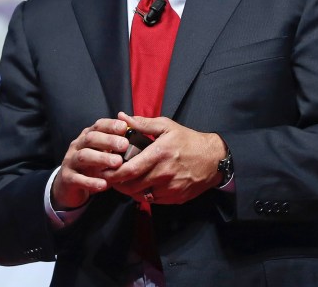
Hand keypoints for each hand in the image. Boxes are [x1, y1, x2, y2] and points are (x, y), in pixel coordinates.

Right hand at [50, 118, 130, 210]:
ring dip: (101, 158)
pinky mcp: (67, 178)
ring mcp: (71, 161)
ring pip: (84, 156)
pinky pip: (77, 179)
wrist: (69, 186)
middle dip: (108, 140)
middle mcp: (78, 145)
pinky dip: (91, 182)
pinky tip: (104, 184)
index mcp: (88, 136)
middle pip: (91, 138)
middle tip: (125, 145)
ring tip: (117, 163)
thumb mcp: (102, 152)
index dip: (110, 125)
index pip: (98, 126)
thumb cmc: (92, 166)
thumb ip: (115, 145)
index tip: (124, 127)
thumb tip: (137, 138)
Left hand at [106, 112, 226, 205]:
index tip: (104, 170)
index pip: (130, 169)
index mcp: (160, 153)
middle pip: (132, 185)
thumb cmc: (188, 140)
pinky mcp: (175, 198)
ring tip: (121, 183)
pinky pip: (153, 200)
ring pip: (141, 195)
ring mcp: (170, 188)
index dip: (114, 173)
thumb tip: (122, 117)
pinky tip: (139, 187)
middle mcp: (164, 173)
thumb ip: (143, 123)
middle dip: (117, 183)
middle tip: (108, 178)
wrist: (213, 159)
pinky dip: (142, 195)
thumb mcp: (167, 126)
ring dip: (128, 190)